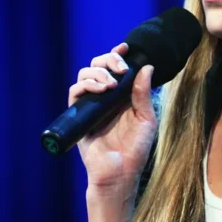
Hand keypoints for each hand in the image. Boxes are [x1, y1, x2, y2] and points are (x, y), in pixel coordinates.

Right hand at [68, 42, 157, 194]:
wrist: (119, 173)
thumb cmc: (135, 150)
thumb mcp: (146, 120)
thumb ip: (143, 95)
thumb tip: (146, 68)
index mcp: (123, 97)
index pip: (116, 69)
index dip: (118, 55)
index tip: (125, 47)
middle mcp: (105, 98)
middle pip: (99, 66)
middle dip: (108, 59)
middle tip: (120, 68)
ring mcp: (91, 105)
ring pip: (85, 75)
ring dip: (97, 73)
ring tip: (110, 84)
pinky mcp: (78, 115)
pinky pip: (75, 92)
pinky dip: (85, 85)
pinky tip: (98, 89)